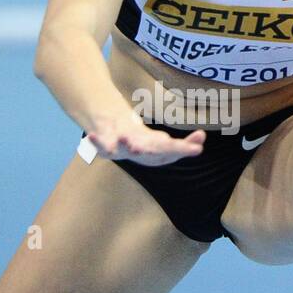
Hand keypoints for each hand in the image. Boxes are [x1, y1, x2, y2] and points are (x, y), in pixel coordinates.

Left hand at [86, 111, 204, 165]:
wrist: (114, 139)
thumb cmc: (143, 144)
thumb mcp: (164, 144)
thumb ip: (184, 145)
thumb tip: (203, 137)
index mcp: (155, 155)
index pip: (171, 151)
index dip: (183, 149)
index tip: (198, 148)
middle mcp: (139, 154)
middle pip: (148, 151)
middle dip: (154, 149)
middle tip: (163, 144)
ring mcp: (122, 151)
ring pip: (124, 150)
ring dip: (125, 147)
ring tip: (127, 140)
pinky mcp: (106, 146)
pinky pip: (100, 145)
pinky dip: (96, 143)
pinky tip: (90, 137)